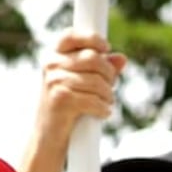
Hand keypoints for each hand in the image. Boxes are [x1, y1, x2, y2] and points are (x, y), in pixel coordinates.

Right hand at [33, 30, 124, 151]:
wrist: (49, 136)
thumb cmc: (68, 106)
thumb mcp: (83, 83)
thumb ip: (102, 69)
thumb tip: (121, 59)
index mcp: (54, 56)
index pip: (72, 36)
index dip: (92, 39)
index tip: (106, 48)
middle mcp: (52, 65)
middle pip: (93, 58)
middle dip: (109, 74)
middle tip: (111, 87)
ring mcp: (54, 82)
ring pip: (97, 81)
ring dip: (108, 95)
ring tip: (106, 102)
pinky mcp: (61, 100)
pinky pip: (93, 100)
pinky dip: (103, 108)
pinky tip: (103, 112)